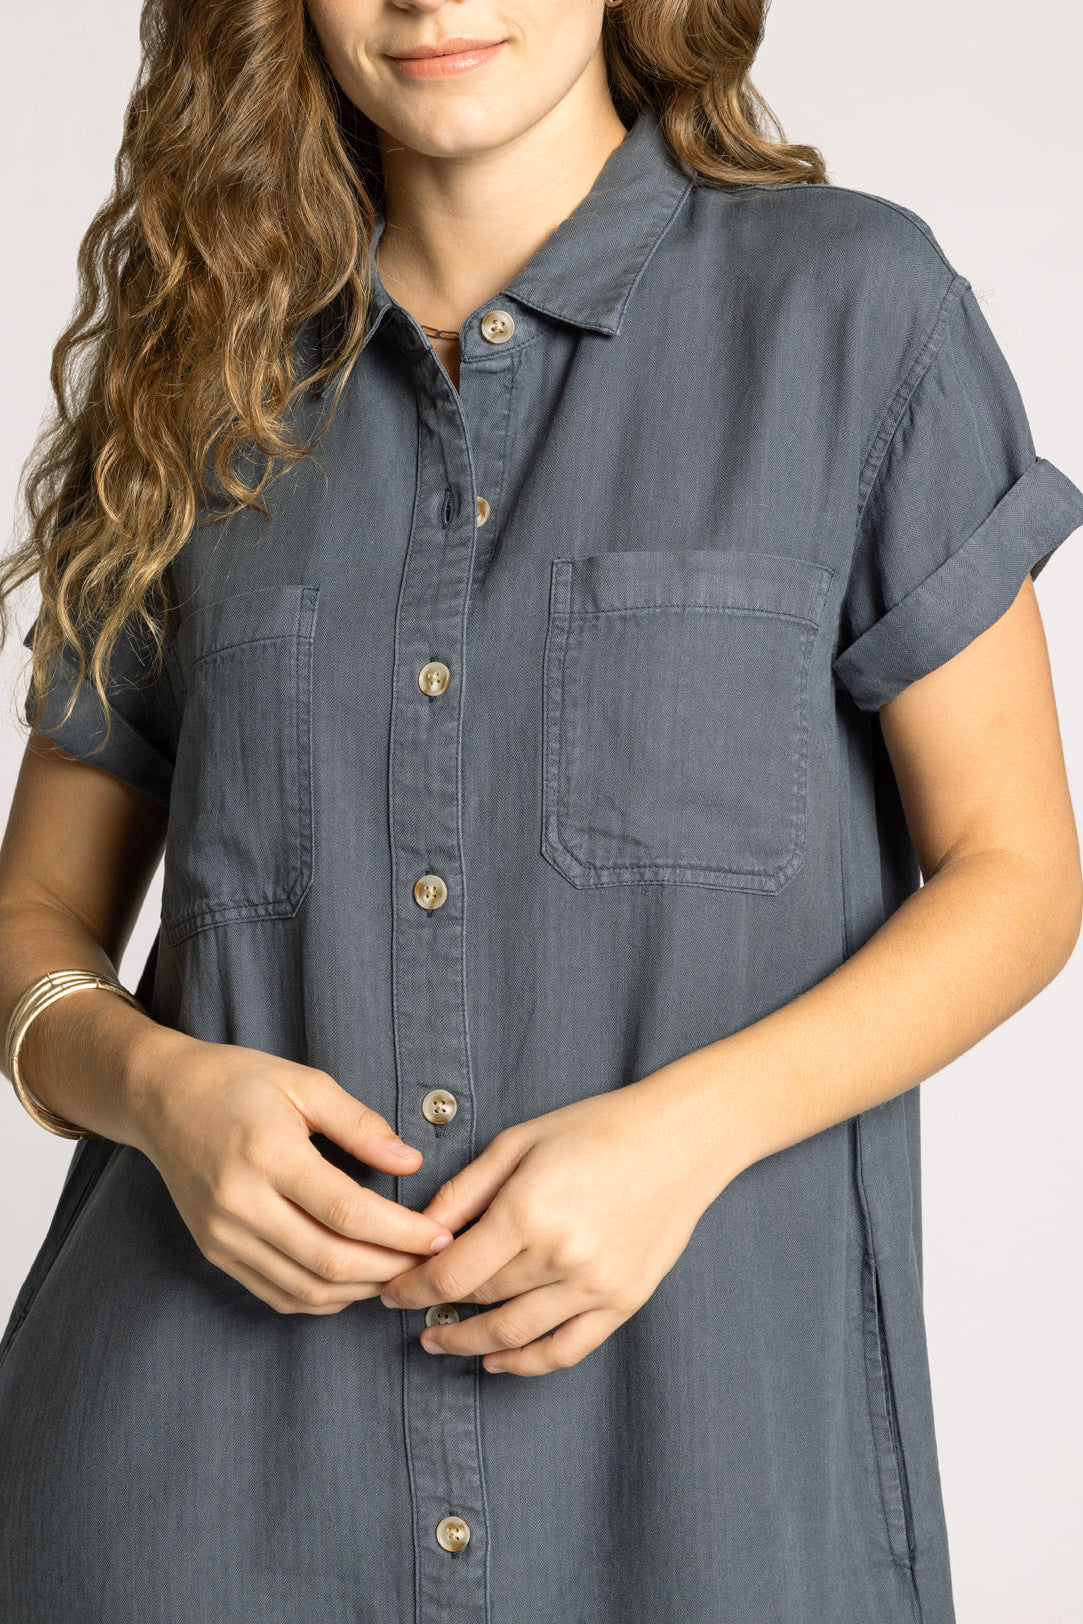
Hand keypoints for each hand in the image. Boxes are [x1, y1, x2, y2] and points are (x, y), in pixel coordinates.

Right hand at [130, 1029, 454, 1312]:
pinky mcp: (215, 1252)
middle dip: (391, 1269)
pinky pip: (277, 1293)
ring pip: (306, 1288)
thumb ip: (360, 1124)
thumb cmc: (238, 1082)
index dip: (401, 1233)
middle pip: (330, 1260)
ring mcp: (224, 1235)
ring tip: (402, 1273)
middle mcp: (241, 1204)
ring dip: (362, 1290)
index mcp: (268, 1155)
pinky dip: (323, 1297)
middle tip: (430, 1262)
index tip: (440, 1236)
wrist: (162, 1097)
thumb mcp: (305, 1083)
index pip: (347, 1212)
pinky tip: (355, 1282)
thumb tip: (410, 1162)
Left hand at [376, 1079, 722, 1375]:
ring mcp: (595, 1285)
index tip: (390, 1292)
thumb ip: (466, 1190)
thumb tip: (421, 1230)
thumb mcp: (518, 1142)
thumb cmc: (597, 1128)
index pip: (449, 1273)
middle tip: (408, 1309)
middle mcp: (559, 1256)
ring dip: (468, 1344)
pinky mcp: (623, 1302)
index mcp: (526, 1211)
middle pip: (478, 1300)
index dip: (410, 1289)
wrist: (680, 1138)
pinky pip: (565, 1350)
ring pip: (514, 1335)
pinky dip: (525, 1364)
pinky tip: (496, 1361)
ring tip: (438, 1341)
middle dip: (434, 1309)